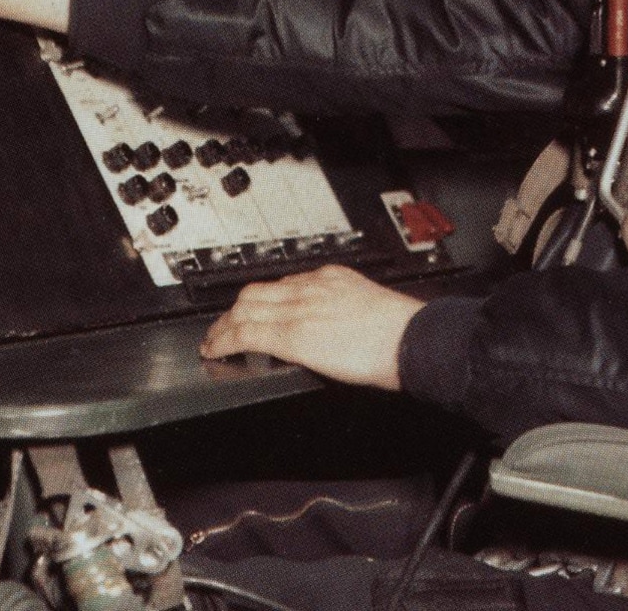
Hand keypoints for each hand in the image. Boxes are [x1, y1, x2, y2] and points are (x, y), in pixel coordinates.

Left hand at [200, 265, 424, 389]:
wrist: (412, 340)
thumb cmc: (403, 331)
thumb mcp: (369, 307)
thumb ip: (346, 311)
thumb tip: (339, 330)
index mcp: (331, 279)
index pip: (284, 283)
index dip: (264, 299)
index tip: (258, 310)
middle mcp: (310, 288)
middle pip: (257, 292)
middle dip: (236, 309)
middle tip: (225, 325)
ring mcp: (299, 309)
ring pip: (245, 309)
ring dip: (225, 325)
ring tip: (214, 339)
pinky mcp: (293, 335)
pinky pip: (247, 333)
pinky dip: (226, 340)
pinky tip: (217, 349)